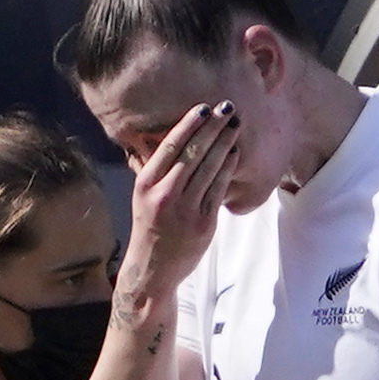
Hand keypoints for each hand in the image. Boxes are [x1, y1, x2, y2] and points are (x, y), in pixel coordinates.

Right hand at [120, 103, 243, 300]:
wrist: (152, 271)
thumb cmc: (150, 227)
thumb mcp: (143, 197)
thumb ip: (156, 170)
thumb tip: (168, 136)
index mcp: (146, 185)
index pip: (170, 147)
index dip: (189, 125)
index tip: (204, 108)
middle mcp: (165, 196)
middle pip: (194, 154)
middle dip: (213, 128)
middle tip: (227, 108)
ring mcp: (186, 210)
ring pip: (210, 168)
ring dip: (225, 143)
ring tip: (235, 124)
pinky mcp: (204, 223)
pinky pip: (220, 188)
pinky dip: (228, 167)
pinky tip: (234, 152)